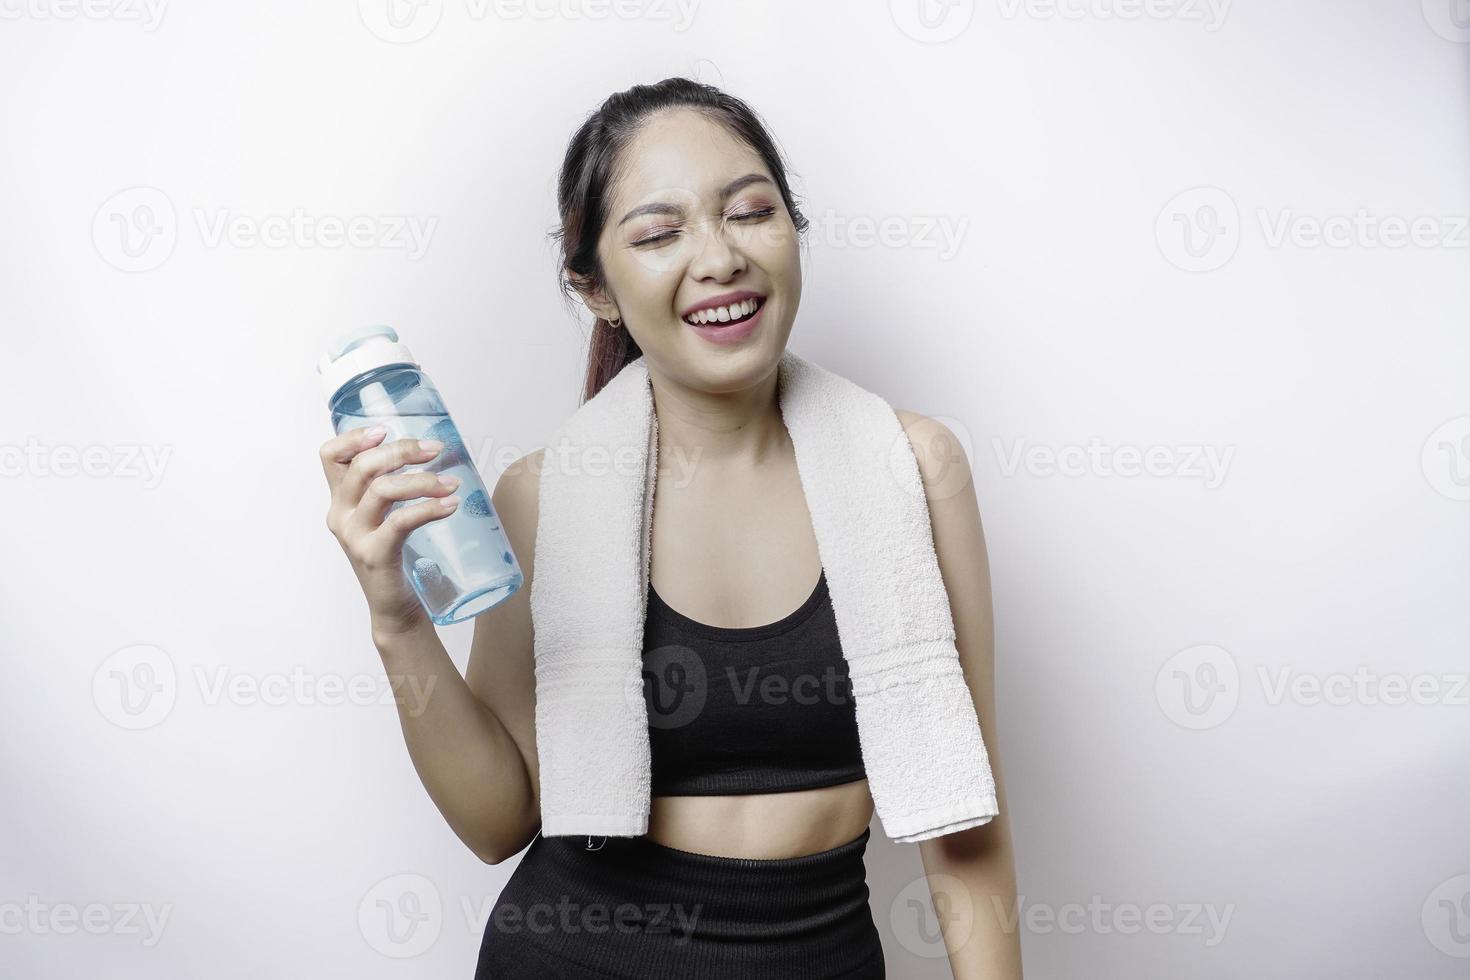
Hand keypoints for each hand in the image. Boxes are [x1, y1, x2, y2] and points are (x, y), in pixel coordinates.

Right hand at [320, 426, 460, 634]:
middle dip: (401, 451)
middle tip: (435, 450)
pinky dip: (428, 508)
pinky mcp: (374, 555)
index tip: (385, 431)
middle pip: (362, 467)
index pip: (330, 457)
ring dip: (421, 480)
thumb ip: (396, 488)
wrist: (396, 610)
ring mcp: (355, 536)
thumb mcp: (387, 517)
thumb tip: (434, 452)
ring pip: (382, 490)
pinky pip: (400, 521)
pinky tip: (449, 506)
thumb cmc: (398, 557)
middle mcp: (341, 515)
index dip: (354, 437)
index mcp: (341, 501)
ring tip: (451, 483)